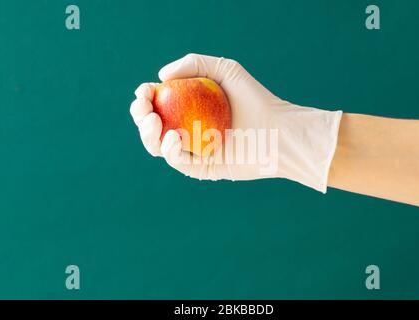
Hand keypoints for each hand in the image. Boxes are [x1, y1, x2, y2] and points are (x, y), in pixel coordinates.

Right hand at [130, 53, 341, 191]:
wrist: (277, 131)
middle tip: (146, 109)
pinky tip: (174, 138)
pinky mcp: (202, 167)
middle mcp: (188, 128)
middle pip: (152, 125)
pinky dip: (170, 151)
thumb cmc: (255, 99)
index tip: (144, 93)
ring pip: (158, 146)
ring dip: (148, 135)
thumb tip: (161, 76)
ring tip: (155, 122)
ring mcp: (193, 149)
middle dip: (140, 117)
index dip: (145, 98)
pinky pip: (177, 161)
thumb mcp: (225, 70)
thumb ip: (194, 63)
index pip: (158, 102)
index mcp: (189, 107)